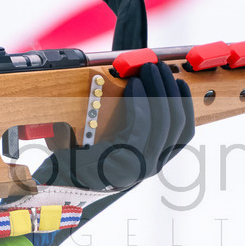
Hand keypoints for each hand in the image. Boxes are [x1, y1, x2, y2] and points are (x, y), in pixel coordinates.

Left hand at [33, 62, 194, 189]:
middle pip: (176, 124)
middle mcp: (152, 166)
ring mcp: (141, 166)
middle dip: (169, 90)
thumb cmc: (81, 155)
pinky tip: (134, 86)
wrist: (59, 178)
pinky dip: (140, 102)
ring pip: (163, 122)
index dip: (185, 105)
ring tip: (146, 71)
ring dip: (157, 91)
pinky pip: (141, 125)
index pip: (184, 134)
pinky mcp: (125, 161)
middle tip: (157, 67)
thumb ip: (130, 121)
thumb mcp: (111, 137)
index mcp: (152, 160)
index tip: (178, 82)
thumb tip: (139, 86)